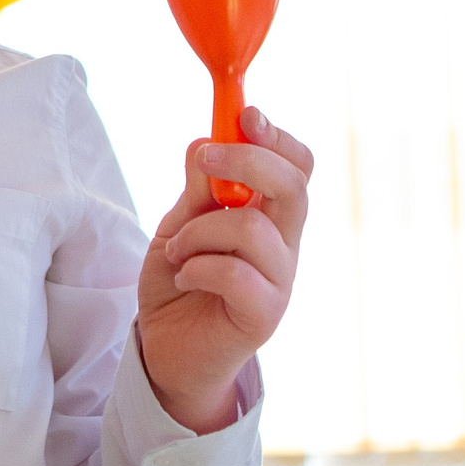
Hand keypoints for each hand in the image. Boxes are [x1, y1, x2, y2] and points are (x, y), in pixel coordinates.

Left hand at [136, 107, 312, 432]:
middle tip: (204, 159)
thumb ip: (198, 188)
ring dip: (200, 230)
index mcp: (271, 216)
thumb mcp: (180, 224)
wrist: (166, 352)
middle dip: (247, 160)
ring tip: (177, 250)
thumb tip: (205, 139)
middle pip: (293, 187)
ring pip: (253, 228)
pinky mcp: (263, 315)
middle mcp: (285, 245)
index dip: (278, 137)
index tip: (246, 114)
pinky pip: (236, 273)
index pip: (298, 167)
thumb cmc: (180, 282)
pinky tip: (184, 276)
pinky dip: (198, 266)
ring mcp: (280, 280)